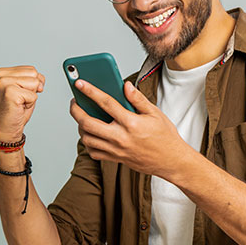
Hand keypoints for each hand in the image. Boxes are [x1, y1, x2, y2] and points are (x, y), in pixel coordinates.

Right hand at [0, 65, 45, 140]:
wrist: (7, 128)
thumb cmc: (15, 110)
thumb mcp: (24, 88)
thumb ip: (31, 78)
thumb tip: (40, 81)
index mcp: (2, 72)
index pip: (31, 69)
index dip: (32, 83)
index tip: (20, 94)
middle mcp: (0, 75)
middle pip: (33, 73)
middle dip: (32, 88)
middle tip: (21, 99)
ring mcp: (4, 83)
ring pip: (35, 82)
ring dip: (31, 95)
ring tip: (20, 102)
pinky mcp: (10, 92)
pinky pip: (33, 95)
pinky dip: (30, 103)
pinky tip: (19, 107)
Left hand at [69, 79, 191, 177]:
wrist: (171, 161)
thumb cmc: (164, 136)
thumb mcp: (155, 113)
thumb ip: (138, 99)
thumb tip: (125, 85)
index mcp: (131, 123)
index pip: (106, 103)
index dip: (90, 91)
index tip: (79, 83)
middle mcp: (121, 138)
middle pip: (89, 123)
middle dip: (76, 111)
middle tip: (75, 102)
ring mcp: (117, 150)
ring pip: (87, 139)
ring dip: (80, 127)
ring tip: (82, 116)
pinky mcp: (116, 159)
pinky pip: (94, 152)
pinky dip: (88, 142)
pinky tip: (91, 133)